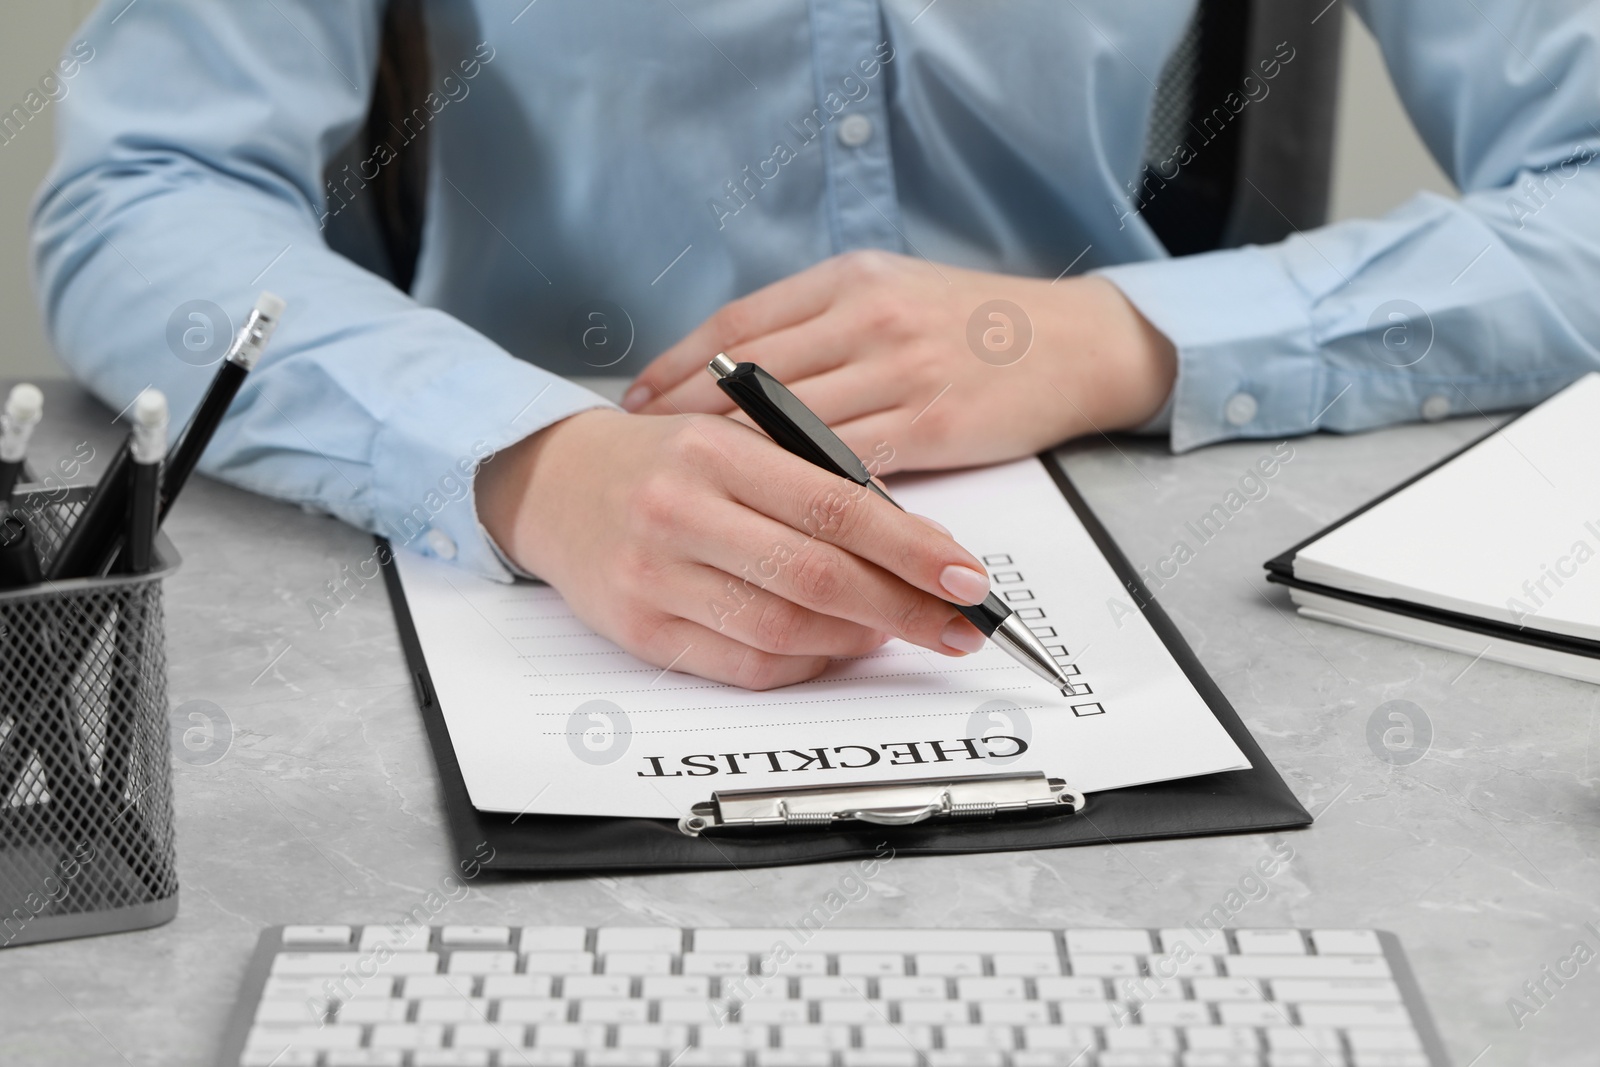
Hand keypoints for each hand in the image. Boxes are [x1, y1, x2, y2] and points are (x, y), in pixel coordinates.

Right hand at [474, 408, 995, 689]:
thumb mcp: (733, 439)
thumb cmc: (661, 460)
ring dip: (857, 638)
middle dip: (903, 607)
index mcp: (716, 449)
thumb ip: (809, 479)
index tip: (967, 575)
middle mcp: (681, 510)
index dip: (912, 547)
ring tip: (898, 632)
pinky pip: (743, 663)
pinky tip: (834, 646)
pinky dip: (804, 662)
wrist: (549, 481)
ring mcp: (655, 575)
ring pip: (784, 627)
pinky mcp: (638, 629)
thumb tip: (911, 543)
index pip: (836, 504)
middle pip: (817, 574)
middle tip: (959, 625)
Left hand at [622, 250, 1175, 473]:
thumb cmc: (977, 323)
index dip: (676, 369)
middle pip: (749, 377)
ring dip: (732, 463)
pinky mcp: (932, 423)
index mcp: (847, 279)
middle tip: (637, 460)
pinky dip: (801, 490)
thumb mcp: (892, 291)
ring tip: (686, 495)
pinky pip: (848, 464)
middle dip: (685, 422)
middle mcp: (866, 317)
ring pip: (790, 424)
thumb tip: (741, 371)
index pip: (738, 327)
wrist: (1075, 342)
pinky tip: (768, 515)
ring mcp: (900, 369)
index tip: (634, 403)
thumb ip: (821, 323)